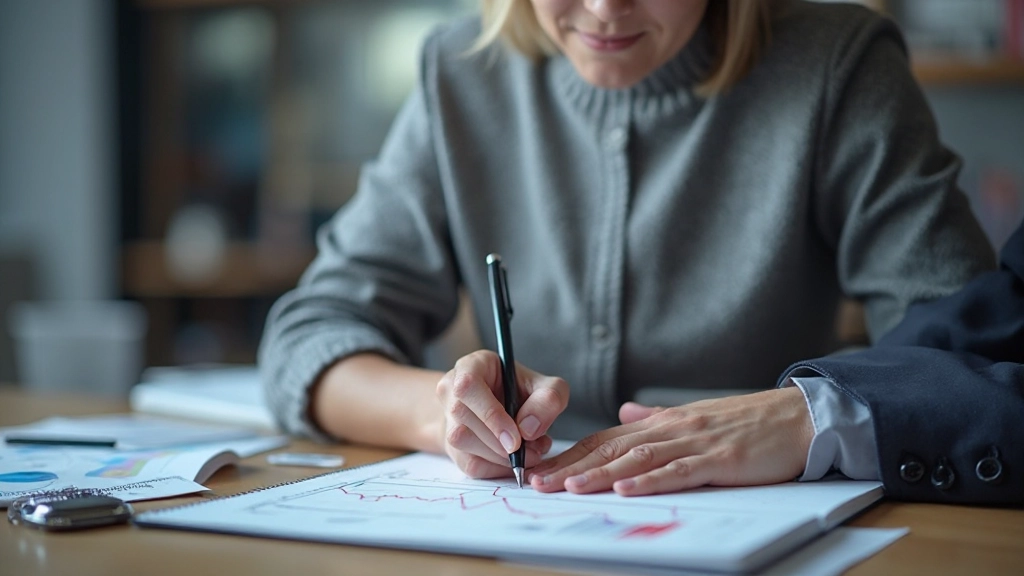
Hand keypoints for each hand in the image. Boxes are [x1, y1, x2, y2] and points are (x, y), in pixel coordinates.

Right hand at [435, 350, 568, 477]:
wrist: (503, 408)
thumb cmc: (522, 393)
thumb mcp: (545, 387)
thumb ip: (548, 399)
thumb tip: (528, 429)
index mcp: (471, 366)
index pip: (468, 386)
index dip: (490, 415)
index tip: (516, 439)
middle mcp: (451, 389)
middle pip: (463, 417)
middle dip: (500, 442)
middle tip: (532, 450)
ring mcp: (447, 417)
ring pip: (461, 441)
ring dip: (498, 456)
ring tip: (528, 453)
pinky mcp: (450, 445)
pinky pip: (467, 463)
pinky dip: (495, 468)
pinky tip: (513, 461)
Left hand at [528, 387, 813, 495]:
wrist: (798, 417)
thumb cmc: (749, 422)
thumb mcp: (695, 417)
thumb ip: (656, 419)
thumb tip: (624, 415)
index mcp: (664, 422)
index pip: (608, 439)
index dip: (573, 454)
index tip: (543, 468)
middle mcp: (672, 428)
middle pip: (613, 448)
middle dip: (574, 466)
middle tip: (539, 482)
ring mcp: (695, 442)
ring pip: (638, 458)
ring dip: (601, 473)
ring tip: (569, 486)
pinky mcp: (719, 459)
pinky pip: (679, 471)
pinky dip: (650, 480)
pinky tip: (626, 488)